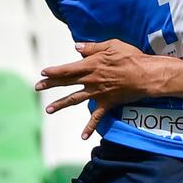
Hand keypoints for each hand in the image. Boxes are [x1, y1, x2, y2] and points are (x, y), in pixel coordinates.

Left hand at [36, 40, 162, 138]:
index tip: (43, 72)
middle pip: (66, 83)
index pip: (67, 69)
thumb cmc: (130, 57)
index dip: (54, 71)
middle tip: (37, 87)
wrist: (146, 75)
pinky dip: (89, 127)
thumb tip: (77, 48)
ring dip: (60, 104)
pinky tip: (82, 136)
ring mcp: (97, 93)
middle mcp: (90, 80)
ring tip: (48, 109)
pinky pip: (96, 118)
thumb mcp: (112, 45)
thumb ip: (92, 47)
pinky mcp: (107, 103)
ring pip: (75, 100)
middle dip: (50, 85)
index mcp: (91, 65)